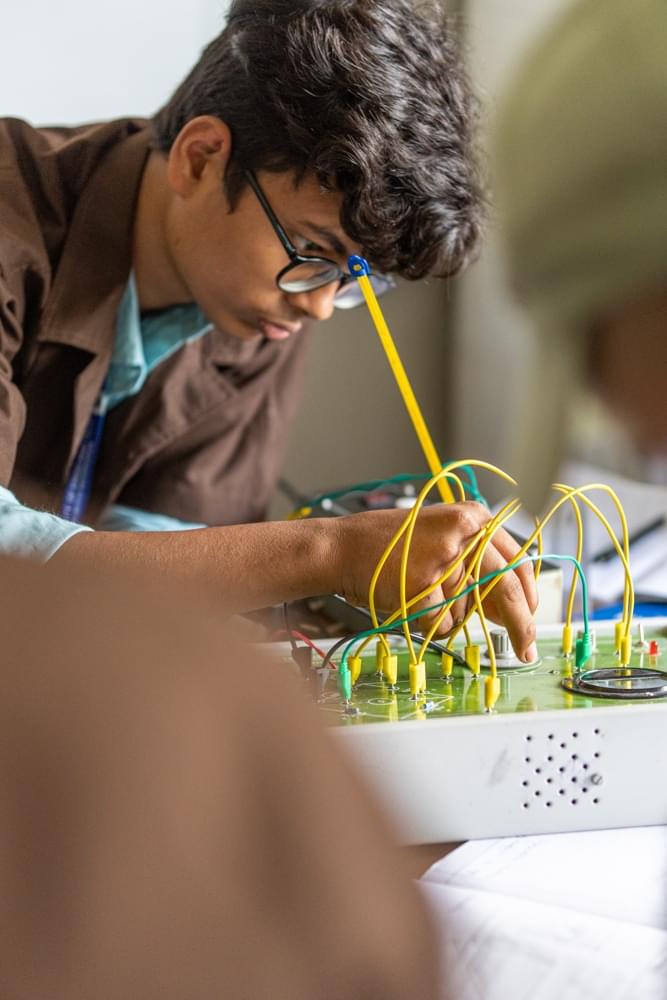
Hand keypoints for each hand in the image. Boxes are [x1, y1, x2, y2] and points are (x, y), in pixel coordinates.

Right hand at [331, 502, 537, 661]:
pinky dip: (427, 623)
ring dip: (446, 615)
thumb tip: (512, 609)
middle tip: (527, 648)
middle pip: (507, 590)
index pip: (517, 561)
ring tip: (415, 590)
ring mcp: (445, 560)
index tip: (533, 616)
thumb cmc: (388, 546)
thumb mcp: (441, 538)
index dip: (529, 595)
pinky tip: (407, 599)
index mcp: (474, 517)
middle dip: (522, 625)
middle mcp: (465, 535)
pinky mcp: (425, 586)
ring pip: (467, 612)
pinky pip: (442, 624)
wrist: (341, 547)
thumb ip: (477, 564)